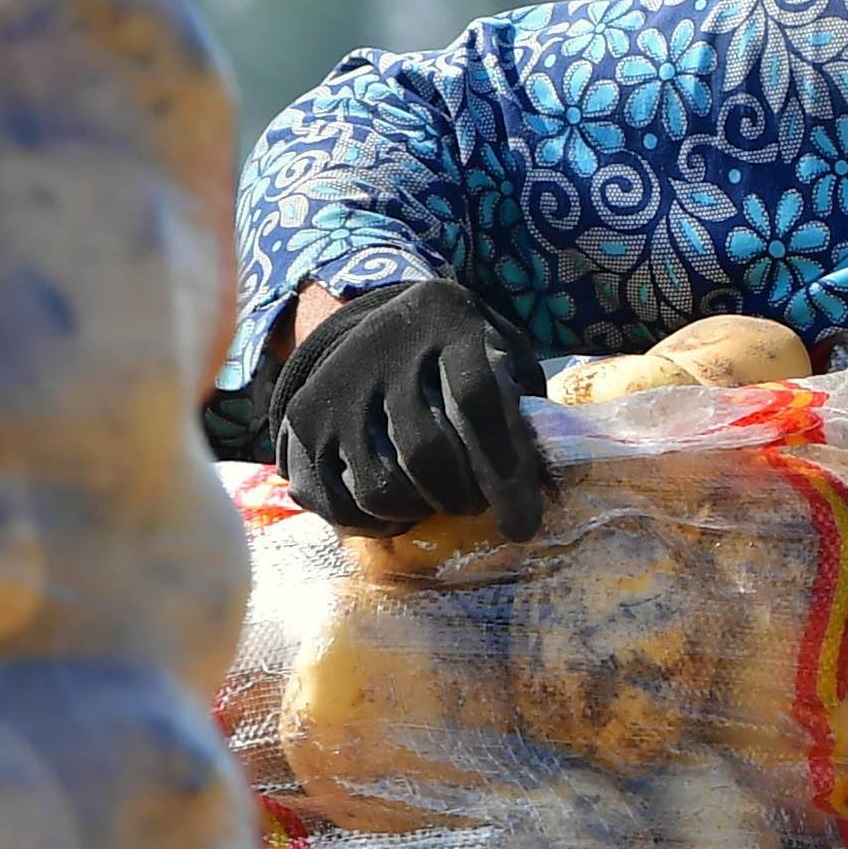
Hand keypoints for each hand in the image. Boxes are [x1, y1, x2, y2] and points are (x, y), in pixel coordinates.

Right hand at [274, 279, 551, 539]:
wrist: (383, 326)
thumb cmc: (463, 355)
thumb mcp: (502, 356)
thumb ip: (525, 410)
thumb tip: (545, 489)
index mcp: (448, 322)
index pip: (479, 400)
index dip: (505, 472)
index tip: (523, 526)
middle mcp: (384, 346)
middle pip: (425, 451)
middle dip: (461, 497)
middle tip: (475, 505)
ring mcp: (335, 385)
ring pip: (379, 486)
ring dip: (419, 511)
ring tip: (437, 500)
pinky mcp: (302, 421)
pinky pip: (337, 501)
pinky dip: (374, 522)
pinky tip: (399, 509)